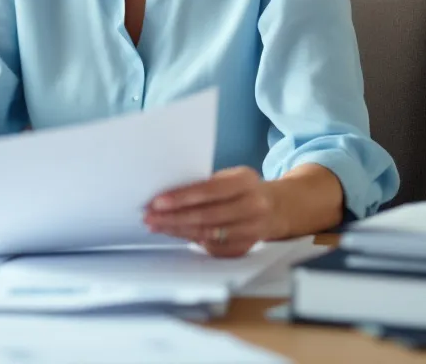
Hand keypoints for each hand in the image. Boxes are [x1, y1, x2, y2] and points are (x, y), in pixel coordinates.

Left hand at [142, 166, 279, 257]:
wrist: (276, 208)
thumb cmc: (243, 189)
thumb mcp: (231, 177)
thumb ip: (206, 184)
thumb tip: (168, 195)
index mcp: (246, 182)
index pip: (209, 190)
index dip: (182, 197)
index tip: (157, 201)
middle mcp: (253, 206)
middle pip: (206, 216)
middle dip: (173, 217)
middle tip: (149, 216)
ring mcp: (252, 230)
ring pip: (207, 233)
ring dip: (177, 230)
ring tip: (156, 225)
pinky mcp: (245, 247)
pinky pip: (212, 247)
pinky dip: (190, 240)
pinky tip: (174, 234)